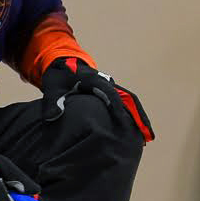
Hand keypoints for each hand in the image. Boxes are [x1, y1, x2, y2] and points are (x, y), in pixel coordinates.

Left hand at [39, 56, 153, 142]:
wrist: (62, 63)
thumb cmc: (58, 76)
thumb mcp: (51, 87)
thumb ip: (52, 102)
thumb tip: (52, 118)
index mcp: (94, 80)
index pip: (110, 94)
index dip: (117, 108)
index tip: (123, 123)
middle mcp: (106, 82)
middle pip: (129, 98)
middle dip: (139, 116)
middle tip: (148, 135)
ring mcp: (110, 86)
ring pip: (130, 101)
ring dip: (140, 117)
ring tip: (148, 137)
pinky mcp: (110, 92)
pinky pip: (126, 103)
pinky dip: (134, 115)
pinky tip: (137, 131)